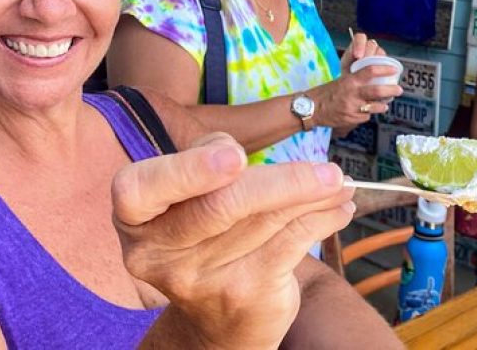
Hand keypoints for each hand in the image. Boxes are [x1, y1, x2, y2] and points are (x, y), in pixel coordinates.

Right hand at [112, 134, 354, 349]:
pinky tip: (340, 207)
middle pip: (223, 206)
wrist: (214, 322)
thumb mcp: (186, 194)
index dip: (190, 171)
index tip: (235, 157)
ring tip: (340, 181)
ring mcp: (201, 279)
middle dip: (284, 181)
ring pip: (267, 221)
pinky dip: (322, 219)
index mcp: (135, 217)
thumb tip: (243, 154)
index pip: (142, 189)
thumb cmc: (201, 235)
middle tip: (329, 170)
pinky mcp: (242, 294)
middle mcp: (160, 252)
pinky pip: (291, 243)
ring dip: (314, 195)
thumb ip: (207, 158)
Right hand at [311, 35, 402, 129]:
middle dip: (391, 91)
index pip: (370, 71)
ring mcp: (353, 108)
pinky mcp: (352, 119)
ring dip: (382, 106)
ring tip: (385, 104)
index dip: (384, 70)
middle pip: (377, 91)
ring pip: (375, 107)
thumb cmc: (326, 93)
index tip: (393, 69)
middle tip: (399, 89)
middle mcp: (352, 94)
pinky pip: (365, 116)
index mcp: (349, 81)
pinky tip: (364, 111)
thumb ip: (356, 81)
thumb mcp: (341, 81)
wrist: (311, 108)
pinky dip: (367, 113)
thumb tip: (373, 79)